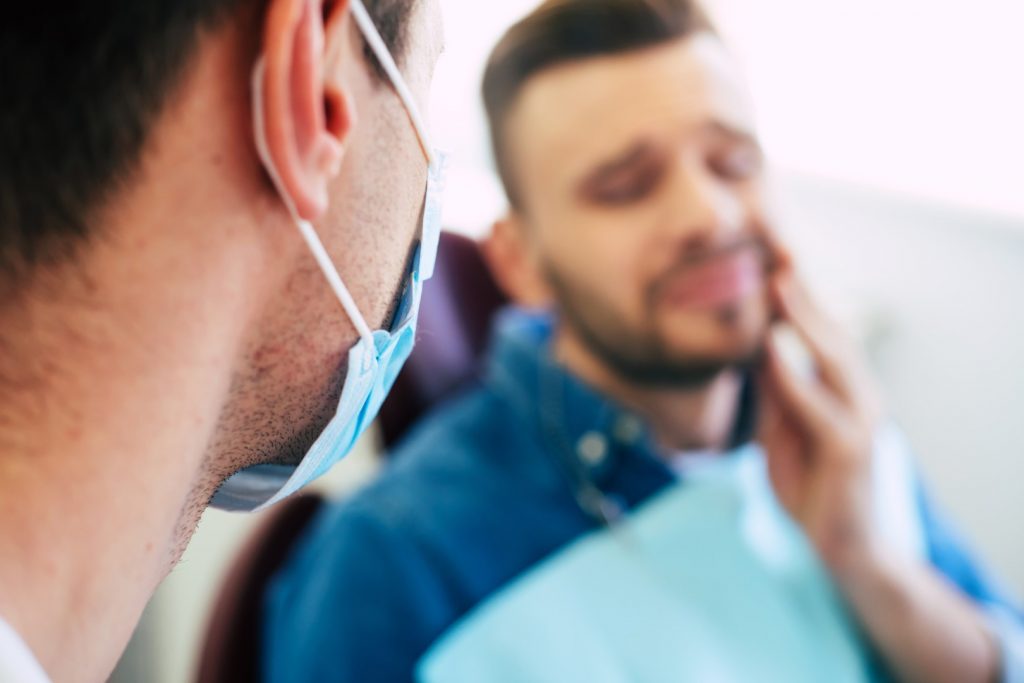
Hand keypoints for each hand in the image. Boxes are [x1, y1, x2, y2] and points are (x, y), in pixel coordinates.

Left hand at [757, 261, 884, 573]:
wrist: (839, 548)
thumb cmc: (809, 482)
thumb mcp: (779, 426)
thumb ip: (771, 388)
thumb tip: (748, 345)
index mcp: (840, 385)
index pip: (818, 326)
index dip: (794, 288)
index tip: (766, 248)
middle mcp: (858, 394)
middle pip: (831, 328)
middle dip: (803, 287)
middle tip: (775, 241)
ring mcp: (861, 420)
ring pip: (836, 359)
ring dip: (807, 319)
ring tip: (778, 280)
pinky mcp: (852, 451)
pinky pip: (822, 409)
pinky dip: (797, 378)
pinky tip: (774, 350)